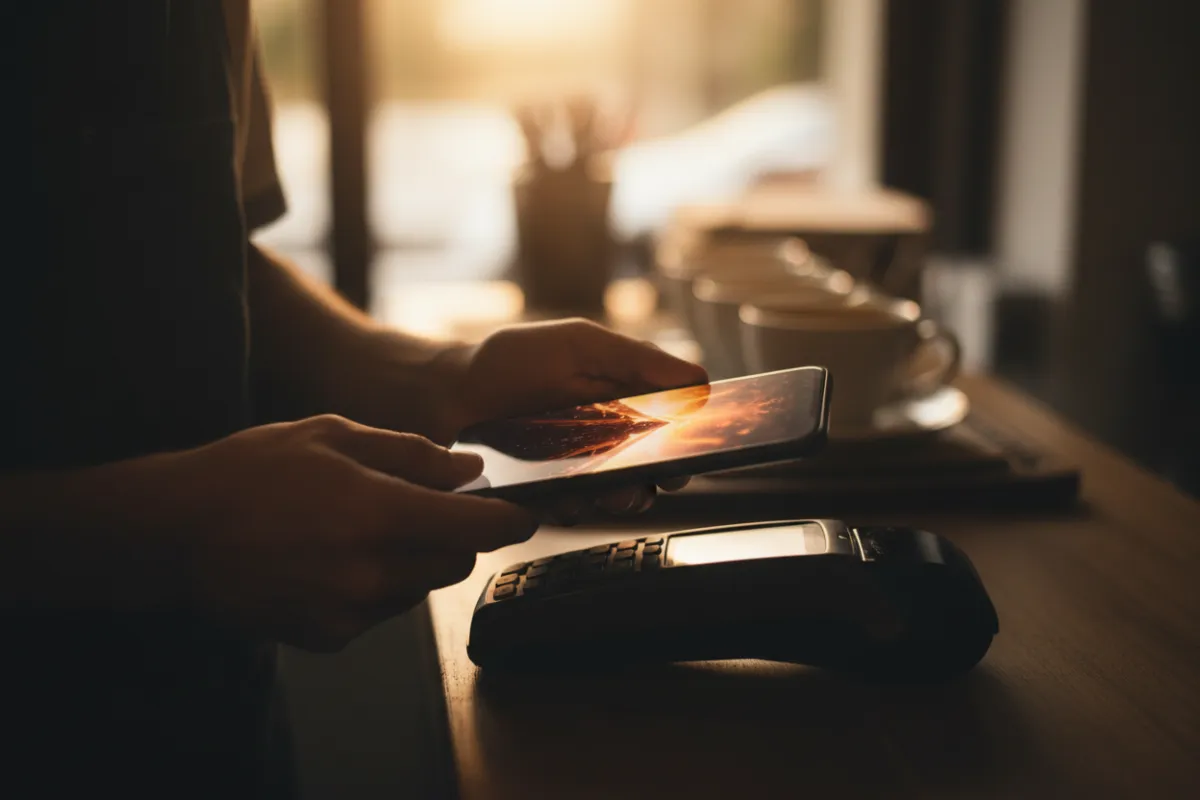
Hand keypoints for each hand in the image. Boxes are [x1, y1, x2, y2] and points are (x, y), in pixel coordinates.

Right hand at [166, 415, 535, 650]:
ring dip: (415, 559)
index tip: (525, 513)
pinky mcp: (329, 635)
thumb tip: (470, 468)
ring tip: (363, 526)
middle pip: (456, 561)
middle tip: (424, 506)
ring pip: (420, 587)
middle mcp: (370, 570)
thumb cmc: (251, 471)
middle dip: (456, 534)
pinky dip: (377, 585)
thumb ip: (412, 454)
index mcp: (378, 513)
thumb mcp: (334, 435)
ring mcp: (350, 610)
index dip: (511, 520)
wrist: (174, 534)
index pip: (477, 527)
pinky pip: (381, 610)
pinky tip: (334, 556)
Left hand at [445, 319, 708, 520]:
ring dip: (619, 499)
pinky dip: (571, 509)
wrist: (444, 391)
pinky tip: (559, 496)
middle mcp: (606, 441)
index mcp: (623, 402)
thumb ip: (637, 359)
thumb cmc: (510, 360)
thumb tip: (700, 378)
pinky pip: (571, 514)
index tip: (697, 449)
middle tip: (652, 478)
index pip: (674, 430)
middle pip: (653, 472)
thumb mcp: (580, 345)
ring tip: (609, 493)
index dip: (691, 442)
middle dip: (658, 479)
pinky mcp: (546, 497)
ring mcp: (576, 472)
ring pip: (616, 499)